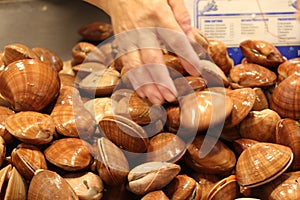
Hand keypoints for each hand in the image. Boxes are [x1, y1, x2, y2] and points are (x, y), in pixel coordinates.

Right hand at [84, 0, 220, 104]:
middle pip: (153, 59)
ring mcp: (129, 38)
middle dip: (162, 80)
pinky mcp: (121, 43)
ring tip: (156, 100)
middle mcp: (142, 28)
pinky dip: (134, 80)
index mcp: (158, 14)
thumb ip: (181, 15)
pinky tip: (141, 91)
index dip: (186, 56)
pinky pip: (127, 65)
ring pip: (137, 66)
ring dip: (147, 85)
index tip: (196, 70)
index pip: (175, 39)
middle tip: (171, 96)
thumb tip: (190, 37)